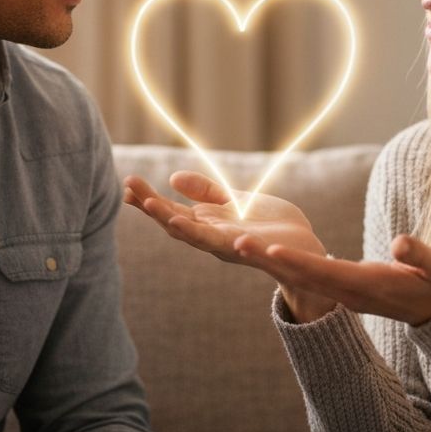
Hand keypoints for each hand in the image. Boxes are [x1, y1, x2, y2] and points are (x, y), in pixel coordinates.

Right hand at [122, 172, 336, 320]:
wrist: (303, 250)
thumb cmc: (269, 226)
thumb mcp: (234, 201)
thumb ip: (207, 192)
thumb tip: (172, 178)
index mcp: (207, 225)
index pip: (171, 212)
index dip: (149, 200)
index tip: (127, 185)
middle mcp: (214, 240)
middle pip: (178, 225)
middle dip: (155, 209)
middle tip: (131, 190)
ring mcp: (235, 248)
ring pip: (204, 240)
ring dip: (183, 228)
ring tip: (163, 212)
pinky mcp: (260, 252)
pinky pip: (246, 249)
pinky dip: (237, 243)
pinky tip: (231, 234)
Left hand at [235, 233, 430, 326]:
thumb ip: (420, 255)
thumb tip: (400, 242)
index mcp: (369, 285)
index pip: (328, 272)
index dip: (299, 262)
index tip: (271, 253)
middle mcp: (351, 291)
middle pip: (304, 274)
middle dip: (269, 260)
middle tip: (235, 243)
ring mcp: (346, 291)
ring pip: (302, 275)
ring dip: (269, 260)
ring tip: (237, 242)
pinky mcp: (346, 286)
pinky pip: (309, 274)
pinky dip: (285, 262)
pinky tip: (264, 251)